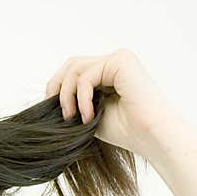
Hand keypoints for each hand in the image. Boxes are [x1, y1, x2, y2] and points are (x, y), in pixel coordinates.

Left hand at [45, 49, 178, 157]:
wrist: (149, 136)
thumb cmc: (124, 130)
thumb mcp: (88, 113)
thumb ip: (73, 101)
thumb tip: (47, 98)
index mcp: (108, 73)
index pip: (73, 71)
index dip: (57, 89)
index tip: (54, 112)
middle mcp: (114, 62)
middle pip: (71, 64)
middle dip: (57, 87)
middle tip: (60, 113)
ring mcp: (118, 59)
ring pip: (75, 68)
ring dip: (67, 95)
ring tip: (72, 117)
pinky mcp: (121, 61)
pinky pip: (86, 76)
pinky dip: (80, 98)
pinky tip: (88, 116)